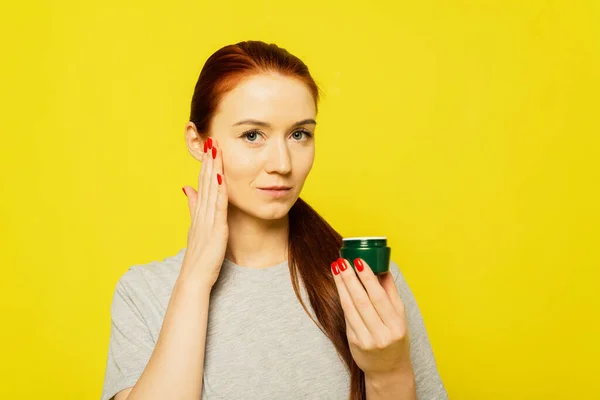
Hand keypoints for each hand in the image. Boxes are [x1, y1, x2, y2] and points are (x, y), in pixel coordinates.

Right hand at [181, 137, 228, 288]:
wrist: (194, 278)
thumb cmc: (199, 257)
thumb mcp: (196, 228)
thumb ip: (193, 208)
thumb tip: (187, 188)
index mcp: (199, 213)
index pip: (202, 183)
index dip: (205, 165)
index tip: (209, 148)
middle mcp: (202, 213)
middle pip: (205, 181)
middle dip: (209, 160)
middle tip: (211, 139)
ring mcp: (208, 220)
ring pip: (211, 189)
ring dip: (213, 169)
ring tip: (215, 150)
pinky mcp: (216, 229)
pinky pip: (218, 206)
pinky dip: (219, 190)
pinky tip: (221, 176)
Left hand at [330, 257, 412, 376]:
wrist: (388, 370)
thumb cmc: (396, 339)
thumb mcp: (400, 317)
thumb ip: (391, 293)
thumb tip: (382, 268)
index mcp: (396, 325)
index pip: (379, 297)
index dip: (367, 278)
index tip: (359, 261)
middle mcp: (382, 334)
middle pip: (362, 301)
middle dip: (350, 278)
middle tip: (342, 261)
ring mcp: (366, 340)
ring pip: (350, 308)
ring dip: (341, 286)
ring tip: (336, 268)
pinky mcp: (354, 343)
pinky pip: (347, 317)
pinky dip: (342, 298)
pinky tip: (339, 285)